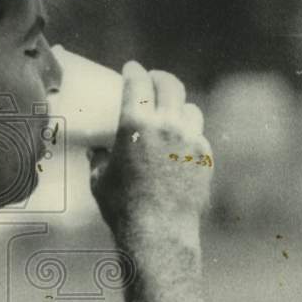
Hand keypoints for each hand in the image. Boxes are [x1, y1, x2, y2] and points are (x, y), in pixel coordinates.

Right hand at [89, 61, 212, 246]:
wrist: (158, 233)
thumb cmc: (121, 207)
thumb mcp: (99, 179)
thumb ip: (99, 157)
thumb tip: (96, 149)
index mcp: (134, 123)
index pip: (137, 81)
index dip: (134, 70)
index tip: (132, 68)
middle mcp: (165, 124)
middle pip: (170, 85)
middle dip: (160, 78)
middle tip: (154, 79)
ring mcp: (190, 139)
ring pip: (190, 109)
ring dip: (178, 107)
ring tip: (171, 113)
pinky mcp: (205, 156)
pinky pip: (199, 136)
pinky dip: (189, 136)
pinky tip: (180, 145)